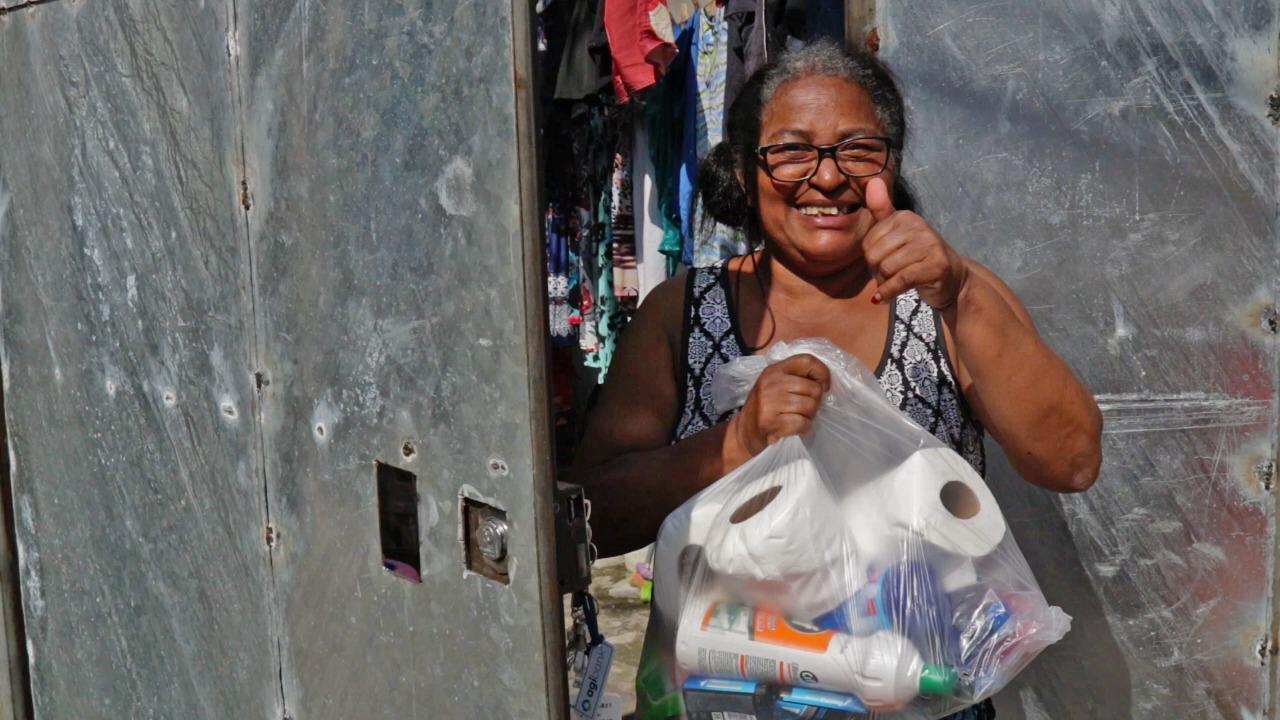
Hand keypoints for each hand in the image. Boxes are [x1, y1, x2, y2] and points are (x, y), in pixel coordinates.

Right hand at [727, 354, 830, 457]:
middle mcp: (771, 383)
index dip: (822, 373)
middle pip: (813, 388)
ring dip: (810, 416)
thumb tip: (824, 383)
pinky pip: (802, 423)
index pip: (807, 360)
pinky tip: (795, 428)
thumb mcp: (776, 385)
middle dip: (816, 402)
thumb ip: (796, 378)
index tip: (823, 386)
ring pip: (810, 406)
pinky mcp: (771, 422)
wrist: (743, 431)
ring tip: (799, 418)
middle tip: (806, 408)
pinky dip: (804, 428)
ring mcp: (770, 402)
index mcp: (775, 370)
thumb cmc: (766, 407)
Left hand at [862, 177, 969, 309]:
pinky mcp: (936, 266)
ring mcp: (930, 245)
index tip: (883, 263)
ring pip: (886, 268)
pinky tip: (882, 298)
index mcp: (905, 217)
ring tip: (895, 284)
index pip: (868, 242)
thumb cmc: (920, 258)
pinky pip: (900, 280)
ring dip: (884, 283)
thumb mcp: (899, 234)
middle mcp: (918, 226)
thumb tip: (872, 180)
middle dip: (876, 272)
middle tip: (889, 277)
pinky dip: (888, 292)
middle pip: (874, 256)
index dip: (870, 259)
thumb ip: (882, 211)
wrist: (954, 280)